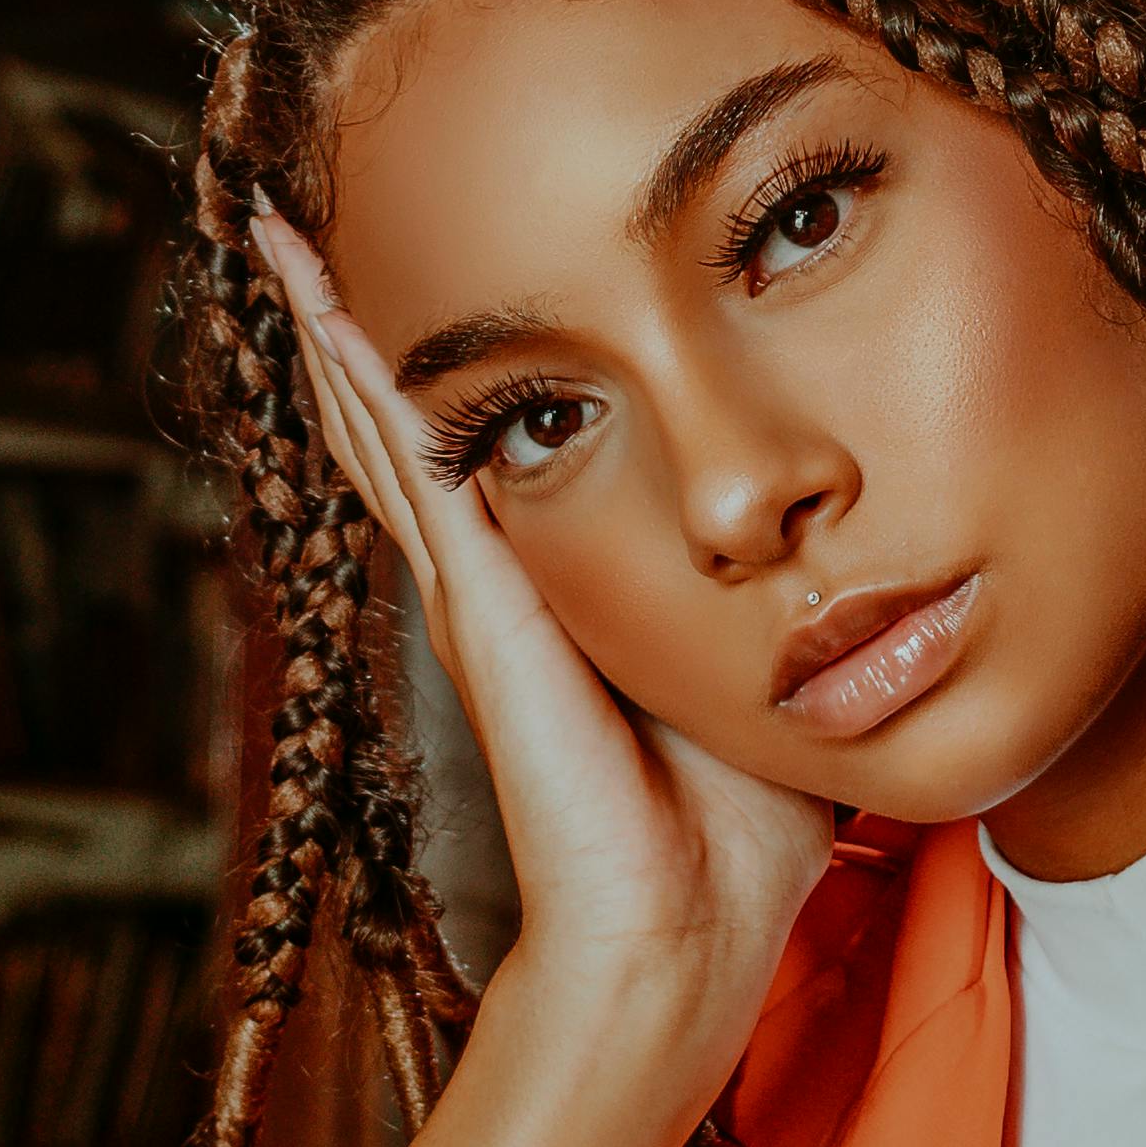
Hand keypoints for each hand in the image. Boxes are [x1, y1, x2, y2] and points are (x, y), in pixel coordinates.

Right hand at [250, 202, 832, 1120]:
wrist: (678, 934)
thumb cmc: (732, 834)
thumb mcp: (769, 674)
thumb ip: (791, 612)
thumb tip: (866, 564)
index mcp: (560, 595)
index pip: (487, 456)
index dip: (448, 367)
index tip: (425, 266)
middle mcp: (495, 582)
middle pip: (404, 424)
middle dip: (354, 323)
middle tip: (299, 212)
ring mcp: (474, 591)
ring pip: (384, 428)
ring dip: (331, 326)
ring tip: (279, 225)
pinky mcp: (482, 605)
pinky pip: (413, 465)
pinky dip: (360, 381)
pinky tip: (322, 304)